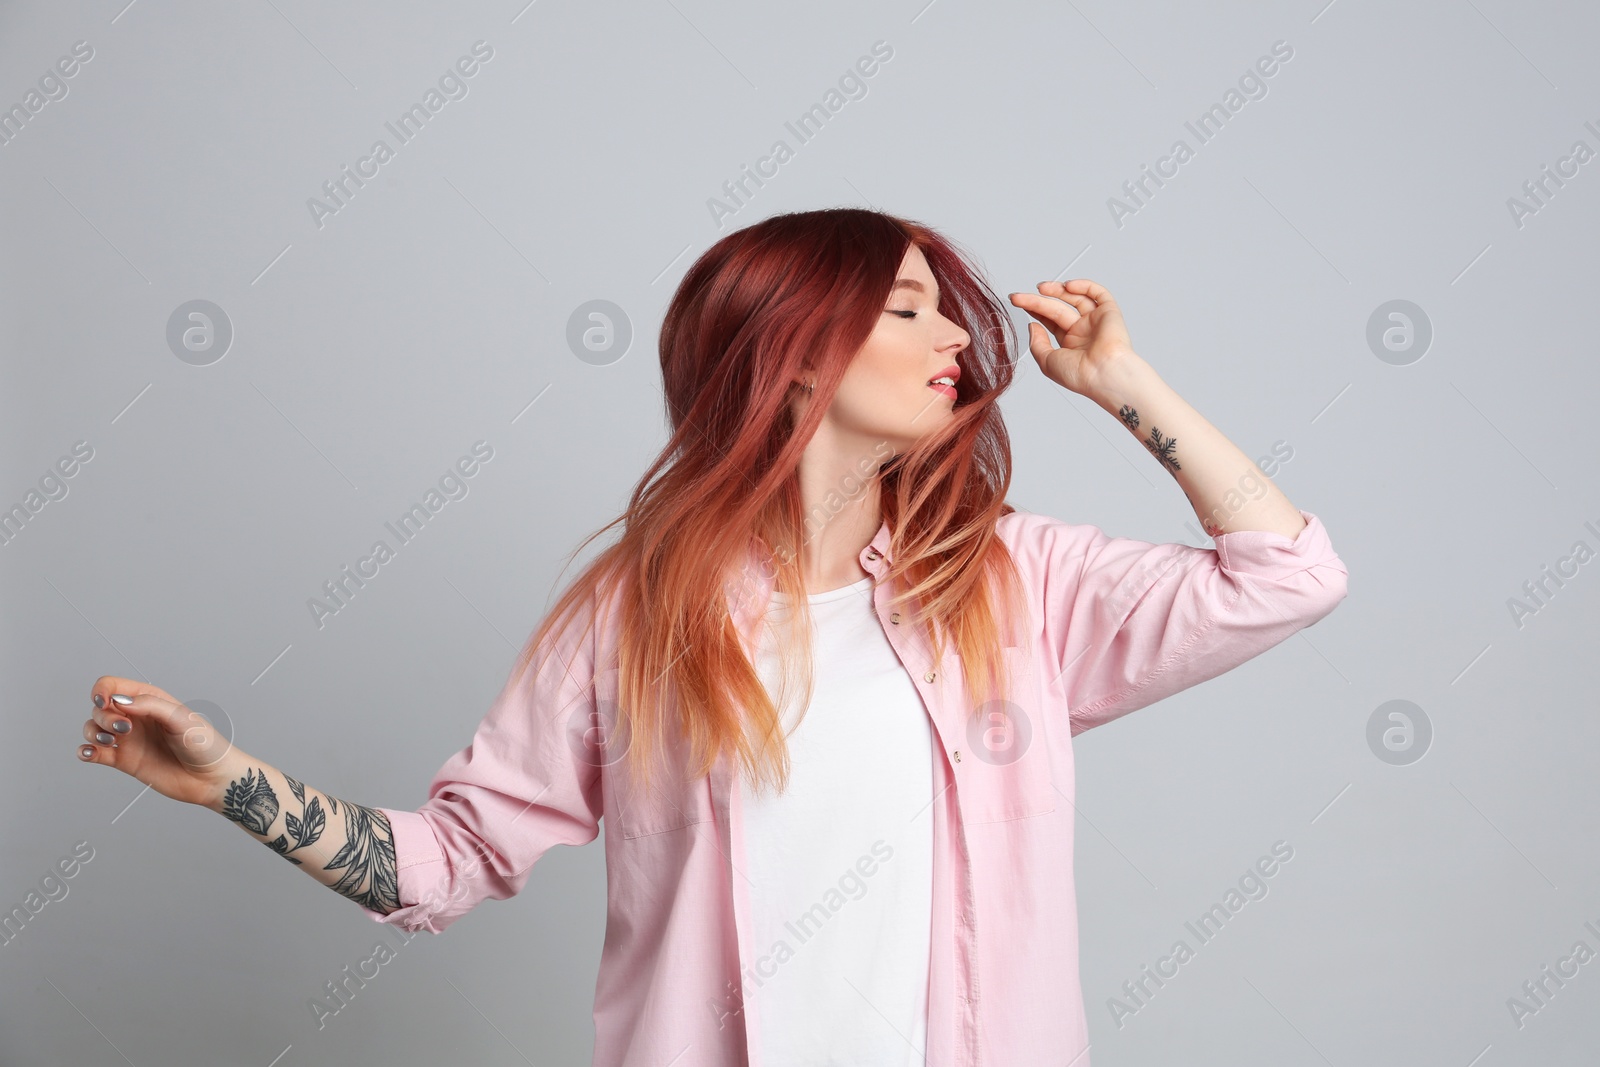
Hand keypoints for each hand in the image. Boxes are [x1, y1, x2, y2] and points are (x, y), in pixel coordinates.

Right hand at [78, 676, 242, 809]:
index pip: (113, 686)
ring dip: (92, 732)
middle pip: (100, 708)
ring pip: (93, 728)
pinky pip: (95, 753)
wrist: (211, 778)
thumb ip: (151, 706)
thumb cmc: (204, 744)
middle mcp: (136, 717)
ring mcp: (129, 739)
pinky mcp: (125, 760)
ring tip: (111, 741)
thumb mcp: (181, 718)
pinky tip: (90, 753)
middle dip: (103, 716)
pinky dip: (86, 751)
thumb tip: (119, 701)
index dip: (102, 691)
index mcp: (150, 700)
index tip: (104, 703)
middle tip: (125, 729)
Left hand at [1008, 279, 1136, 396]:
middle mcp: (1082, 331)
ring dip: (1057, 290)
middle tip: (1019, 297)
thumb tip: (1032, 326)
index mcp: (1069, 344)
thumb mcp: (1047, 362)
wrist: (1103, 374)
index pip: (1049, 321)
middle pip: (1056, 308)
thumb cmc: (1079, 375)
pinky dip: (1083, 286)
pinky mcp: (1109, 312)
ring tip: (1041, 288)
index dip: (1033, 310)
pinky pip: (1097, 293)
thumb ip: (1037, 343)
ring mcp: (1095, 321)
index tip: (1017, 302)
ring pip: (1074, 298)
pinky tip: (1068, 286)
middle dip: (1036, 300)